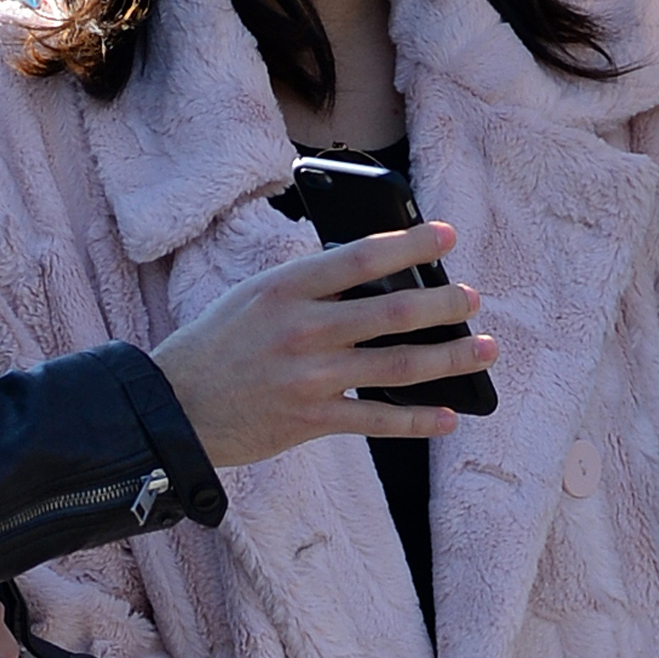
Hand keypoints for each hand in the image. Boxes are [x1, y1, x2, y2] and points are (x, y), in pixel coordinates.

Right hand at [151, 223, 500, 468]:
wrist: (174, 408)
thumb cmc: (220, 344)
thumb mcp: (255, 296)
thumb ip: (310, 287)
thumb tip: (381, 280)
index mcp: (287, 287)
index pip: (362, 257)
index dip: (411, 245)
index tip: (447, 237)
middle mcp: (302, 329)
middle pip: (393, 312)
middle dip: (444, 305)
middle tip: (472, 298)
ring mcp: (308, 378)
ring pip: (397, 367)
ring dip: (449, 359)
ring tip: (484, 350)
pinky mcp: (309, 421)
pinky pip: (377, 420)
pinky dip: (418, 420)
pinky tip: (449, 415)